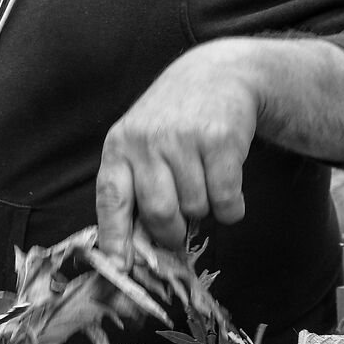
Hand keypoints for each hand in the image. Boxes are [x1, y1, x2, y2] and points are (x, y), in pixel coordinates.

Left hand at [96, 42, 257, 253]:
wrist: (217, 75)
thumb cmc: (172, 122)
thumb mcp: (141, 144)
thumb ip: (134, 188)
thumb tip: (129, 252)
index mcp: (120, 146)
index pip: (111, 198)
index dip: (114, 237)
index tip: (118, 268)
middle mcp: (147, 141)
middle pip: (160, 214)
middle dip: (172, 232)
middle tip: (181, 226)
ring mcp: (184, 139)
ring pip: (197, 210)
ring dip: (205, 210)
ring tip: (203, 183)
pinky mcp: (220, 140)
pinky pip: (228, 201)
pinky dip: (232, 207)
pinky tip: (227, 182)